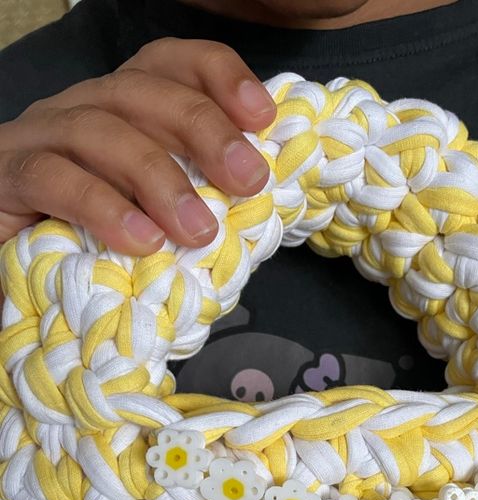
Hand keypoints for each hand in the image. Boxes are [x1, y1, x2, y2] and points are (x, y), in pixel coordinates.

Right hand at [0, 38, 274, 253]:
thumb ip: (191, 205)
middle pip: (142, 92)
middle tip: (249, 181)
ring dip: (159, 177)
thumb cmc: (85, 245)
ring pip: (99, 129)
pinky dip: (102, 207)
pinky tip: (141, 240)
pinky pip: (51, 177)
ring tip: (198, 230)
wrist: (8, 266)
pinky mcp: (5, 178)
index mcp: (121, 113)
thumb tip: (258, 212)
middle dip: (204, 130)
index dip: (219, 78)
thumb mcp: (149, 217)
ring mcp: (38, 139)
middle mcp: (80, 112)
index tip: (263, 118)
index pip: (168, 65)